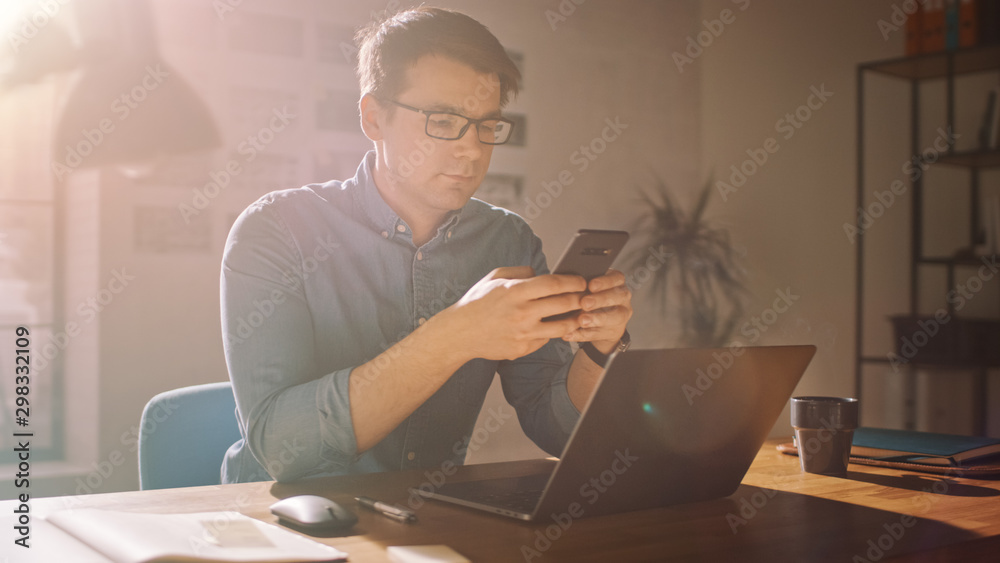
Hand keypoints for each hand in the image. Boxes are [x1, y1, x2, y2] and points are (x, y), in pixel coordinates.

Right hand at [434, 266, 587, 360]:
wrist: (460, 333)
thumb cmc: (477, 302)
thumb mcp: (495, 277)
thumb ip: (520, 272)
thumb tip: (540, 273)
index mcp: (516, 291)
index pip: (554, 283)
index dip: (573, 281)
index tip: (581, 281)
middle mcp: (522, 313)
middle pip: (564, 304)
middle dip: (581, 299)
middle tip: (586, 297)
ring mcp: (523, 334)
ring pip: (561, 327)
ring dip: (575, 320)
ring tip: (579, 315)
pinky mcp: (522, 349)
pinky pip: (545, 340)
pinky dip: (552, 333)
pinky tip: (554, 327)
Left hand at [562, 269, 631, 352]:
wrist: (601, 322)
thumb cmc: (593, 298)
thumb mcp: (590, 288)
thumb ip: (583, 285)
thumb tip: (567, 282)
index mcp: (617, 283)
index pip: (617, 278)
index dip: (605, 281)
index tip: (591, 285)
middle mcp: (622, 298)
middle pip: (618, 296)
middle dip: (600, 299)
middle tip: (585, 303)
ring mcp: (620, 316)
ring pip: (613, 317)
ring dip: (596, 319)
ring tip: (582, 320)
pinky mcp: (612, 332)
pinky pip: (598, 334)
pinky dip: (582, 335)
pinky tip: (570, 333)